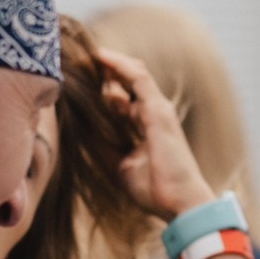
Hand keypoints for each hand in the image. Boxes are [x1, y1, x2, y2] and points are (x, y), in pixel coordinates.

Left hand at [95, 46, 215, 218]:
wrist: (180, 202)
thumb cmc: (156, 190)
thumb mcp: (119, 166)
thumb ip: (103, 148)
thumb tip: (80, 133)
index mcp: (146, 128)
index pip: (125, 99)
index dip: (105, 88)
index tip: (80, 81)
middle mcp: (153, 114)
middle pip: (128, 83)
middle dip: (105, 73)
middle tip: (79, 65)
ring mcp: (158, 109)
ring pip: (132, 76)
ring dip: (109, 67)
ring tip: (86, 56)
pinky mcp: (158, 109)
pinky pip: (138, 78)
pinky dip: (120, 66)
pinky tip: (102, 56)